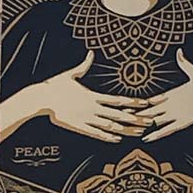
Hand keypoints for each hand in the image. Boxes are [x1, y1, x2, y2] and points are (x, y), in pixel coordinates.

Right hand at [38, 52, 152, 142]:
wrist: (41, 98)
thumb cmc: (55, 86)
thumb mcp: (71, 74)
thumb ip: (83, 65)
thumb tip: (90, 53)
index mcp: (93, 95)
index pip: (118, 99)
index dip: (133, 102)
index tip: (146, 103)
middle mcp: (93, 107)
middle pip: (119, 114)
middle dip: (136, 118)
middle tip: (150, 120)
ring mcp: (87, 118)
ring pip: (111, 125)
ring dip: (126, 129)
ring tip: (139, 132)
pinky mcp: (79, 126)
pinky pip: (96, 133)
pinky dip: (108, 137)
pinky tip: (118, 139)